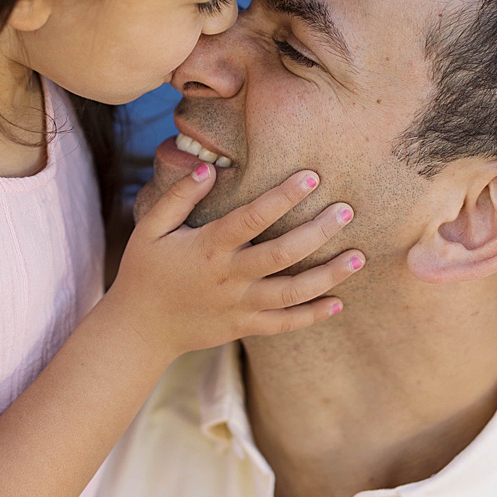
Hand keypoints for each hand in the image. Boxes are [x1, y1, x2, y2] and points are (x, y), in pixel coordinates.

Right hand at [104, 165, 363, 356]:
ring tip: (359, 257)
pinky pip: (283, 324)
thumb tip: (209, 167)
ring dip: (327, 276)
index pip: (252, 218)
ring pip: (290, 292)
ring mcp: (239, 306)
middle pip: (281, 254)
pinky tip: (339, 302)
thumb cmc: (145, 271)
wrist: (138, 329)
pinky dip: (312, 316)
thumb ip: (178, 196)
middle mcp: (228, 277)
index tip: (312, 176)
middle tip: (347, 211)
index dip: (283, 197)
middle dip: (317, 233)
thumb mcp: (150, 228)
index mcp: (208, 247)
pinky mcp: (244, 327)